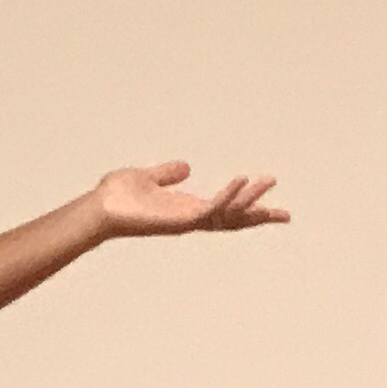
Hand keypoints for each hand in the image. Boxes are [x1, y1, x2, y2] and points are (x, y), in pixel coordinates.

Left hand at [87, 164, 286, 240]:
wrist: (99, 207)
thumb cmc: (117, 197)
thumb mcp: (147, 178)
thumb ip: (167, 174)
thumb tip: (185, 167)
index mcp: (187, 209)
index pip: (223, 211)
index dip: (246, 209)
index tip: (271, 209)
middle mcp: (191, 218)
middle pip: (233, 220)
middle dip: (259, 217)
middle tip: (287, 215)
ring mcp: (187, 220)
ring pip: (228, 213)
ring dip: (250, 199)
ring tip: (268, 181)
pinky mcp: (181, 219)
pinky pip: (211, 208)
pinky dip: (228, 195)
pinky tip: (241, 180)